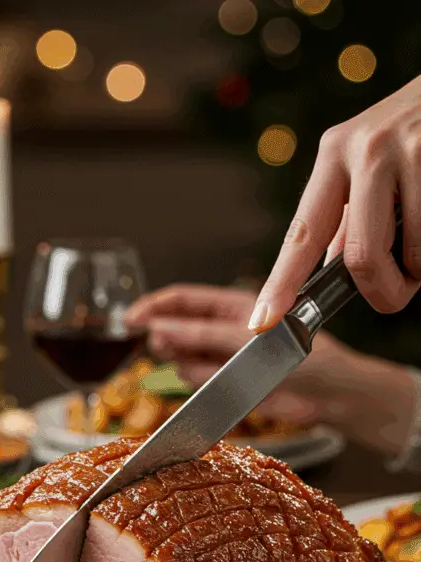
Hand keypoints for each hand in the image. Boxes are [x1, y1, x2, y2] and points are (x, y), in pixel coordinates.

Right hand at [126, 283, 416, 453]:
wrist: (331, 396)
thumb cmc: (306, 356)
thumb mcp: (250, 339)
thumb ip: (202, 336)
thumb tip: (160, 331)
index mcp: (231, 305)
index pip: (181, 300)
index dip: (152, 307)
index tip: (129, 319)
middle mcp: (222, 330)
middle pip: (176, 330)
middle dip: (166, 339)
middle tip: (163, 348)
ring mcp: (223, 359)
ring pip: (184, 361)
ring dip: (190, 367)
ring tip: (216, 373)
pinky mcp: (227, 387)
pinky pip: (200, 385)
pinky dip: (204, 388)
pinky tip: (223, 387)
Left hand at [248, 76, 420, 332]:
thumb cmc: (416, 133)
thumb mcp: (371, 162)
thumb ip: (349, 217)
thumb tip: (325, 272)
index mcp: (334, 154)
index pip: (302, 233)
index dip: (281, 283)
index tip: (263, 321)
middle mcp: (365, 150)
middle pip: (362, 261)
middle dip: (383, 293)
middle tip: (397, 293)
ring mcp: (407, 152)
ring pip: (410, 258)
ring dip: (420, 270)